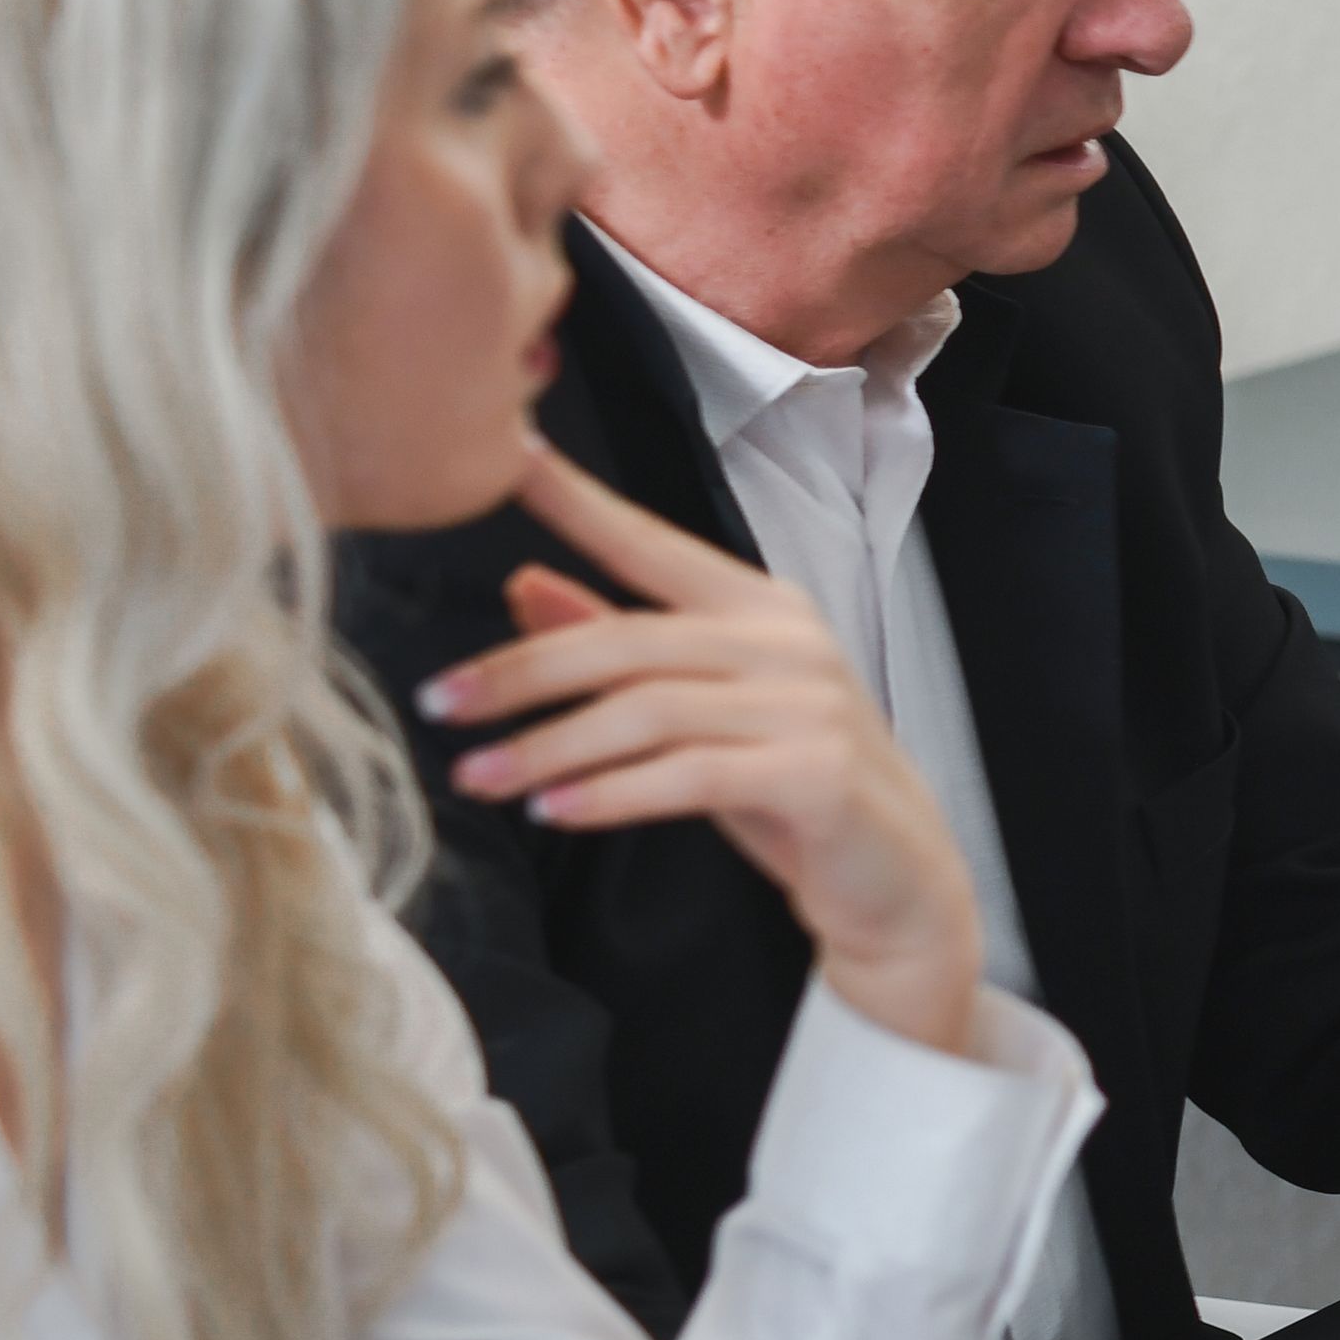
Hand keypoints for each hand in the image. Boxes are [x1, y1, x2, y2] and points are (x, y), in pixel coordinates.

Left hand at [417, 446, 989, 1055]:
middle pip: (631, 639)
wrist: (898, 879)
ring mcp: (810, 706)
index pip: (650, 544)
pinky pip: (690, 776)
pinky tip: (555, 812)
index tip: (508, 459)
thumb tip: (526, 582)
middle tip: (441, 701)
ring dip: (549, 745)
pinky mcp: (816, 774)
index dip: (578, 503)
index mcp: (761, 609)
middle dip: (522, 670)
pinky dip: (611, 794)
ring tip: (477, 776)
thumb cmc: (793, 788)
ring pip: (649, 709)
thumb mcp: (699, 712)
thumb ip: (621, 644)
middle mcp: (790, 643)